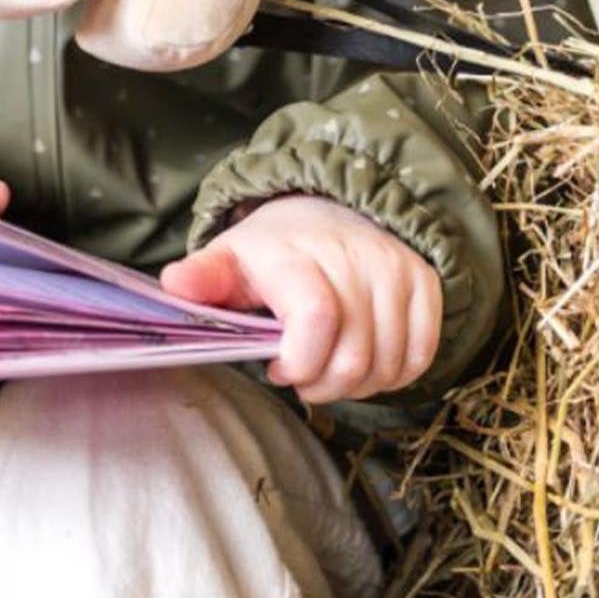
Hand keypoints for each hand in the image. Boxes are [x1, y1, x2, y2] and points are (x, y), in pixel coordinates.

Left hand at [156, 195, 441, 401]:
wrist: (328, 211)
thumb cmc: (272, 251)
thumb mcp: (228, 259)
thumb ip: (202, 278)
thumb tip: (174, 285)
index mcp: (296, 254)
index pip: (316, 319)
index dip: (299, 362)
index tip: (279, 367)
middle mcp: (353, 256)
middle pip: (354, 357)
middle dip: (323, 386)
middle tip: (302, 375)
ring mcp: (394, 269)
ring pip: (388, 365)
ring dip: (357, 386)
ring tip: (329, 367)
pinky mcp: (424, 283)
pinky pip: (420, 356)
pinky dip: (393, 375)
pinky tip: (365, 363)